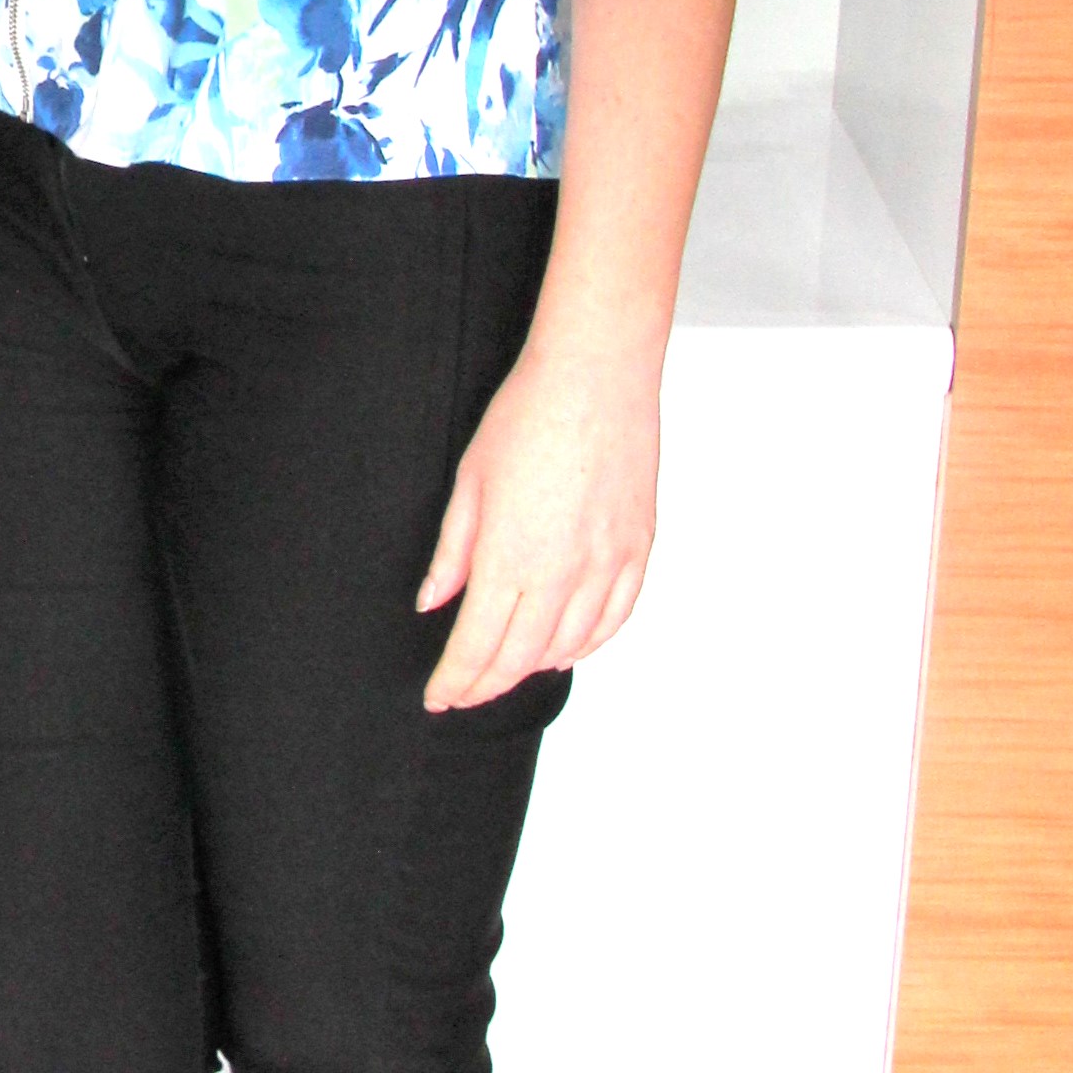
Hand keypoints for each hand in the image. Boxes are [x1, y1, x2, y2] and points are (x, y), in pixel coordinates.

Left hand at [415, 332, 658, 709]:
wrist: (597, 376)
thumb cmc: (527, 417)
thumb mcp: (469, 483)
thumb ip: (453, 553)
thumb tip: (433, 602)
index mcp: (510, 559)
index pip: (477, 646)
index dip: (455, 679)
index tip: (438, 696)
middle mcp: (563, 574)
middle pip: (519, 657)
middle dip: (485, 684)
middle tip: (463, 693)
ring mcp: (608, 564)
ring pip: (569, 646)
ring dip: (532, 668)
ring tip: (505, 673)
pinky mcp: (639, 549)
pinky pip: (615, 619)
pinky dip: (587, 644)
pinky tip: (565, 649)